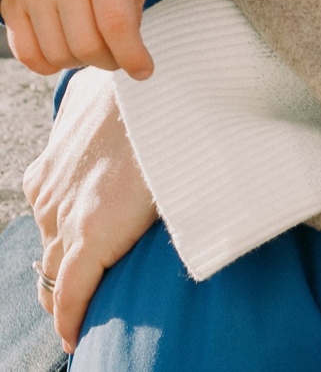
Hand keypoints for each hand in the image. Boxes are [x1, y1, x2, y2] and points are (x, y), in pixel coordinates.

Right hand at [2, 0, 152, 78]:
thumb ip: (134, 3)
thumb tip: (127, 47)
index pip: (116, 24)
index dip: (132, 56)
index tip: (144, 71)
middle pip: (86, 45)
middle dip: (110, 61)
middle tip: (119, 56)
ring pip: (57, 53)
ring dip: (80, 63)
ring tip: (94, 49)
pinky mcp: (12, 3)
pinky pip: (26, 52)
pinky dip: (47, 64)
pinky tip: (64, 54)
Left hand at [26, 73, 156, 349]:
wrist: (164, 93)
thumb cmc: (147, 95)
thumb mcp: (105, 106)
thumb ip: (98, 119)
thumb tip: (108, 111)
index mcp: (50, 171)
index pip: (48, 224)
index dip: (60, 246)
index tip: (77, 260)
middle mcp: (48, 198)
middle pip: (45, 254)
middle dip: (57, 279)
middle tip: (78, 299)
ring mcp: (64, 218)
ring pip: (53, 277)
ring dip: (66, 298)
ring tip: (80, 321)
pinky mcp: (90, 238)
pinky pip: (72, 292)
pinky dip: (71, 317)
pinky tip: (75, 336)